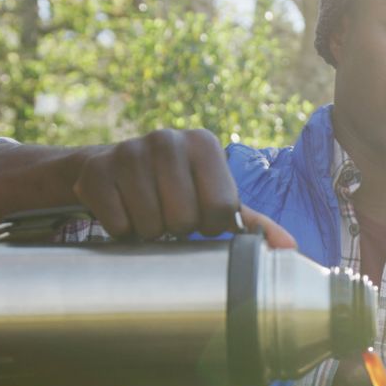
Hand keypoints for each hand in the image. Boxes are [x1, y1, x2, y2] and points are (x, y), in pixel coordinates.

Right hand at [71, 128, 293, 247]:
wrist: (110, 169)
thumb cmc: (176, 188)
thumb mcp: (215, 199)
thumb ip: (254, 223)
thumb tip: (290, 246)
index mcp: (204, 144)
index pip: (221, 210)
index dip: (210, 226)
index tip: (201, 218)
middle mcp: (167, 138)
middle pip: (185, 219)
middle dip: (178, 230)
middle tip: (171, 217)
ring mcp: (128, 151)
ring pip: (151, 224)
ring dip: (150, 231)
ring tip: (148, 213)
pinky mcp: (95, 170)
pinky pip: (117, 224)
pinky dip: (122, 230)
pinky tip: (124, 211)